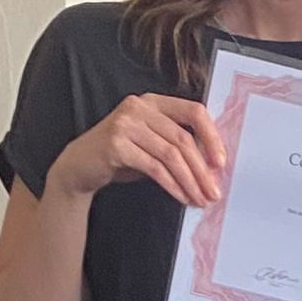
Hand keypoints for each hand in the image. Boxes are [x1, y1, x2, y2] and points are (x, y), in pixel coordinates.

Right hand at [50, 93, 225, 209]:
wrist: (80, 167)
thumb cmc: (121, 156)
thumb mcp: (152, 145)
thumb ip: (177, 146)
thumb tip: (212, 167)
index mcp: (153, 101)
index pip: (193, 111)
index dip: (212, 136)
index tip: (221, 162)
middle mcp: (140, 106)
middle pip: (183, 138)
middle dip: (202, 169)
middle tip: (214, 192)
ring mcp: (126, 123)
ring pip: (171, 154)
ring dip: (190, 181)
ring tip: (200, 199)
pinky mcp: (116, 144)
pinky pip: (154, 167)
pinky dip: (172, 185)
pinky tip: (181, 197)